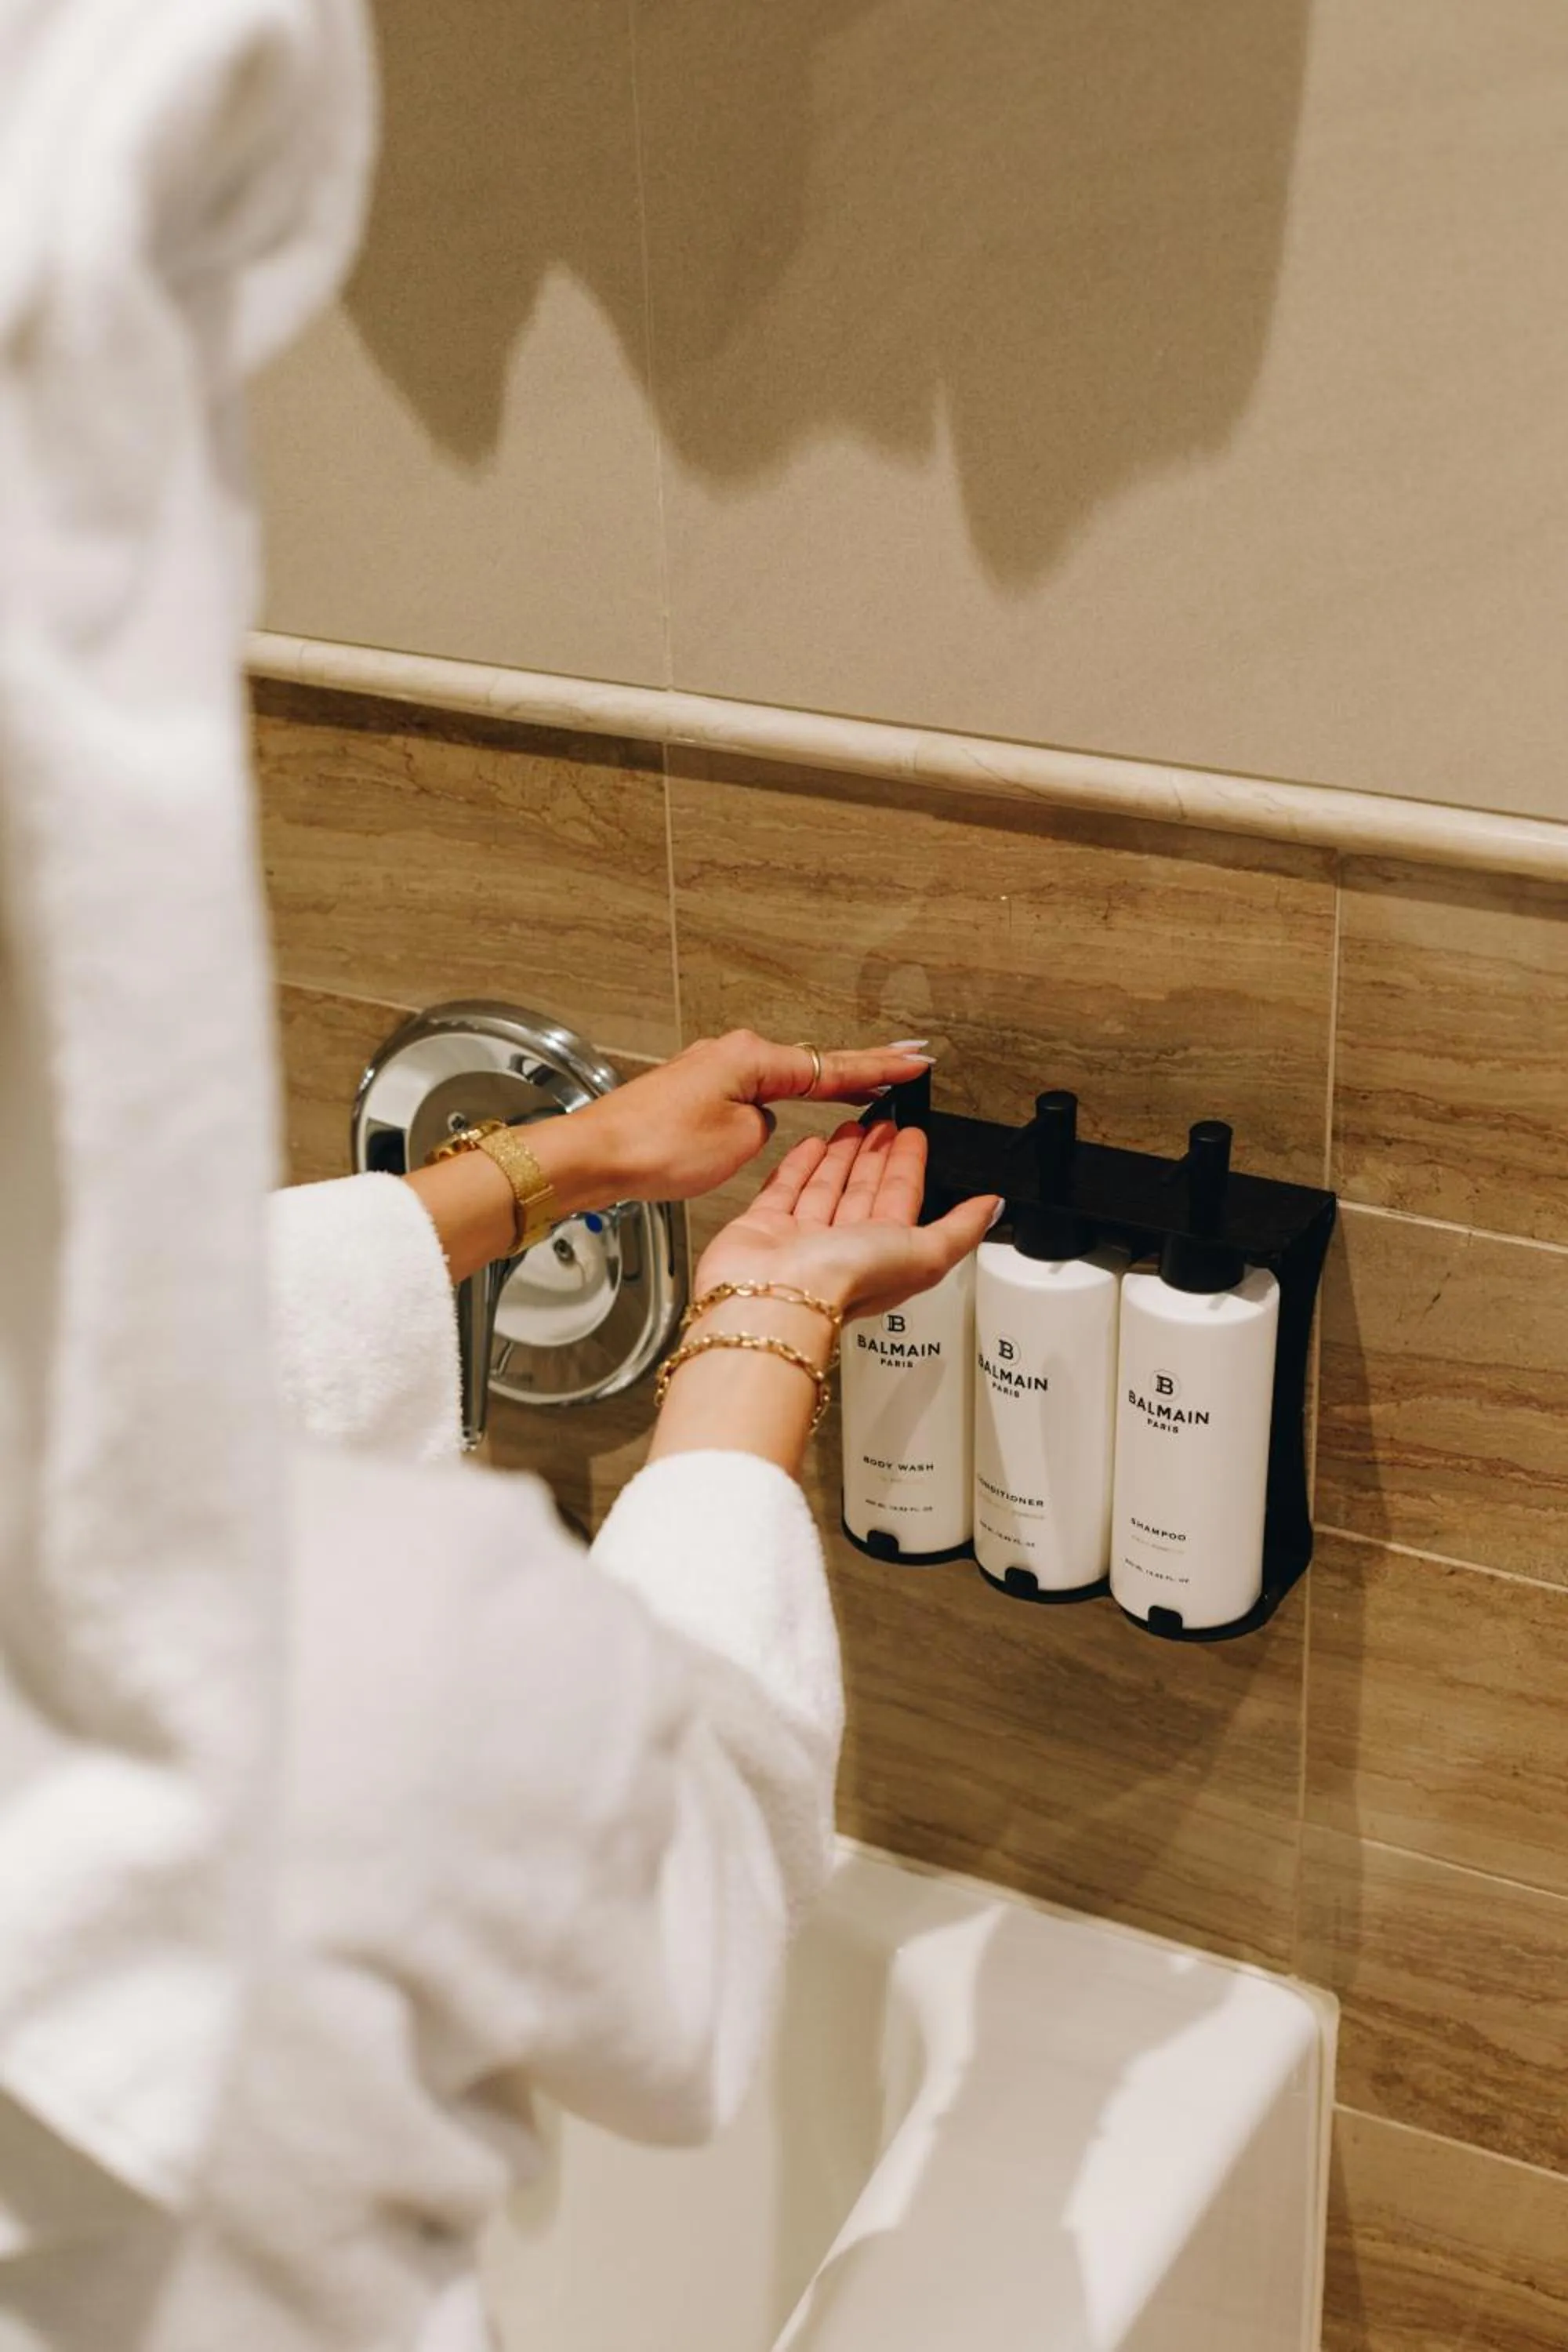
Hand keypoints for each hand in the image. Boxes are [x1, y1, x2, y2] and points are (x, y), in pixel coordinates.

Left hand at [568, 1030, 932, 1208]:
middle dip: (861, 1067)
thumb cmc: (654, 1147)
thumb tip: (763, 1119)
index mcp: (752, 1059)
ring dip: (825, 1081)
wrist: (595, 1155)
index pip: (832, 1067)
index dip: (879, 1068)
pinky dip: (787, 1093)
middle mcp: (733, 1055)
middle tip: (907, 1062)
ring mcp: (712, 1072)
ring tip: (869, 1082)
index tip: (916, 1062)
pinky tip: (799, 1101)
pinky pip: (757, 1089)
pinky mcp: (695, 1093)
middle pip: (812, 1063)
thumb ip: (765, 1124)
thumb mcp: (737, 1142)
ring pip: (784, 1075)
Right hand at [693, 1121, 999, 1321]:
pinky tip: (810, 1146)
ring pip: (827, 1189)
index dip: (909, 1165)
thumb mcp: (924, 1252)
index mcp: (884, 1252)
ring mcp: (803, 1238)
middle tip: (883, 1123)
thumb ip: (960, 1229)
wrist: (775, 1296)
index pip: (901, 1198)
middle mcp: (843, 1247)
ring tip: (850, 1125)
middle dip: (876, 1156)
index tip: (913, 1135)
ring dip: (842, 1157)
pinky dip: (799, 1166)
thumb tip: (994, 1209)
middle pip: (865, 1191)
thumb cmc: (846, 1282)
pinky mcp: (765, 1228)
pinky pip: (785, 1190)